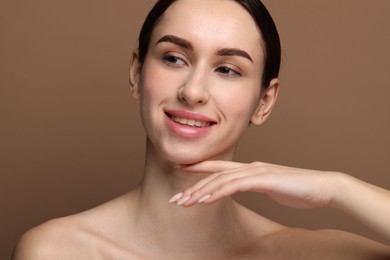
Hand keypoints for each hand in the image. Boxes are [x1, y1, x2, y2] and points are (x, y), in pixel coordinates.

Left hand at [170, 161, 339, 208]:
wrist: (323, 187)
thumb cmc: (299, 189)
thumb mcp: (272, 186)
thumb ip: (257, 184)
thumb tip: (244, 188)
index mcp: (251, 169)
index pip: (219, 167)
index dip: (198, 167)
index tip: (179, 171)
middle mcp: (250, 167)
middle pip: (214, 174)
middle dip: (192, 186)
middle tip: (174, 199)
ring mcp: (257, 172)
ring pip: (221, 179)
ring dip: (200, 191)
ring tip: (183, 202)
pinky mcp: (265, 179)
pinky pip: (236, 185)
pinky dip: (219, 191)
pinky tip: (206, 199)